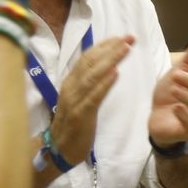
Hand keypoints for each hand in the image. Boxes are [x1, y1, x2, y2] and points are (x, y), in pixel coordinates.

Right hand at [51, 34, 133, 163]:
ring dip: (110, 60)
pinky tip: (115, 74)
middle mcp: (70, 87)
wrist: (58, 150)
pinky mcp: (80, 115)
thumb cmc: (72, 125)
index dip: (104, 46)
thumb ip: (88, 85)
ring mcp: (74, 100)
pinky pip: (93, 97)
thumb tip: (104, 69)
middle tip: (129, 38)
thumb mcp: (79, 100)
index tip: (121, 37)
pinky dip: (104, 84)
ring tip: (125, 50)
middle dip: (111, 48)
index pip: (86, 58)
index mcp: (70, 82)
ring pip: (92, 76)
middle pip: (90, 62)